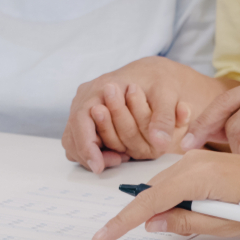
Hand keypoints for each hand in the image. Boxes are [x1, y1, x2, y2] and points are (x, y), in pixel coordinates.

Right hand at [63, 57, 232, 172]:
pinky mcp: (89, 118)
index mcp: (98, 88)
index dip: (87, 147)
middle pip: (72, 135)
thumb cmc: (158, 80)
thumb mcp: (166, 94)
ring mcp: (85, 107)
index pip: (81, 121)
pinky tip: (117, 154)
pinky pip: (82, 141)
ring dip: (91, 155)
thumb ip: (164, 118)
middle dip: (90, 155)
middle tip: (117, 162)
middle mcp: (86, 97)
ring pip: (74, 140)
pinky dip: (94, 151)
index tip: (98, 167)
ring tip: (120, 159)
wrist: (155, 72)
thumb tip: (160, 143)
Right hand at [91, 149, 239, 239]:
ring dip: (162, 205)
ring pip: (163, 184)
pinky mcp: (203, 159)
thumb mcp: (222, 225)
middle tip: (134, 236)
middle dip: (142, 214)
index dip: (122, 221)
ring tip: (181, 222)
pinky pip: (176, 178)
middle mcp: (191, 161)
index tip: (103, 236)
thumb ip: (183, 223)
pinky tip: (188, 208)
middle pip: (152, 191)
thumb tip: (153, 222)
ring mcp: (196, 157)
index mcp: (194, 177)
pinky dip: (172, 195)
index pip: (148, 201)